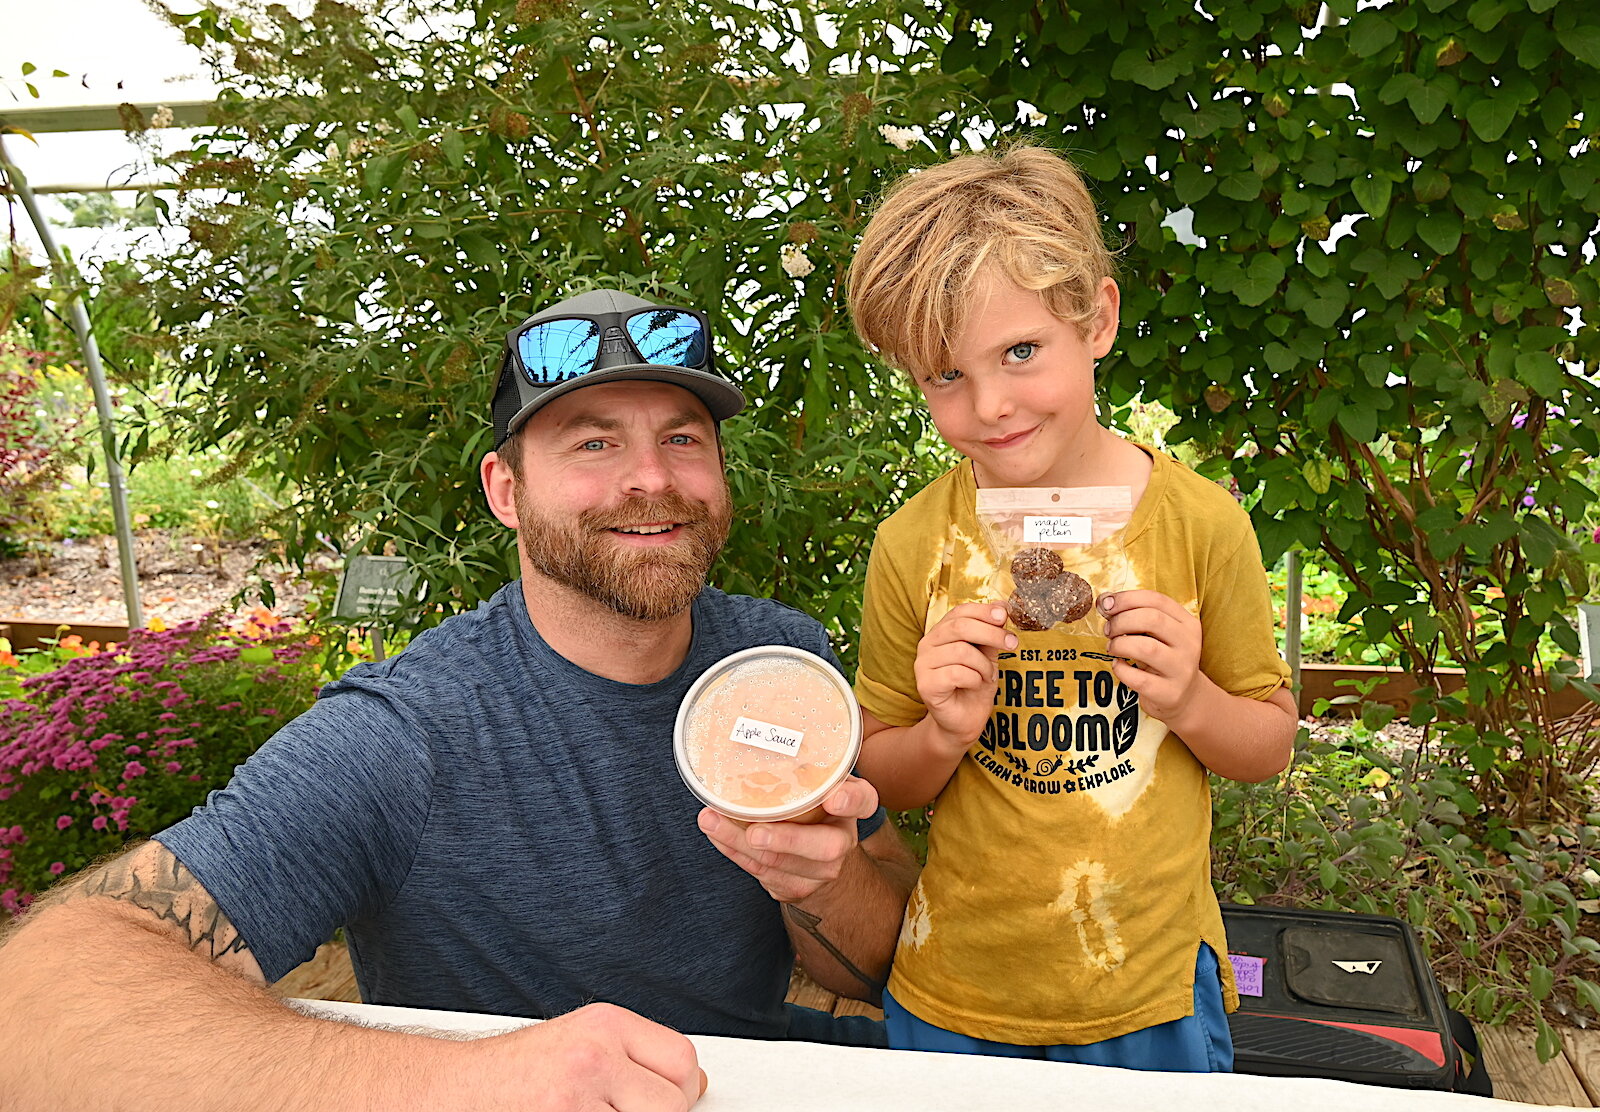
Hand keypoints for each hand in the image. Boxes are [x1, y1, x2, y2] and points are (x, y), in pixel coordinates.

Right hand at [467, 1002, 704, 1111]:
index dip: (682, 1089)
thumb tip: (693, 1083)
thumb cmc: (515, 1073)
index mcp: (605, 1025)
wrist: (454, 1091)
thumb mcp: (581, 1041)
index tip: (671, 1099)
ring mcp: (575, 1098)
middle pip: (672, 1103)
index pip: (682, 1060)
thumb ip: (635, 1056)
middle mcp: (593, 1056)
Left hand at [696, 775, 878, 902]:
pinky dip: (734, 852)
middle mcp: (842, 840)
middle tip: (756, 832)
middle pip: (825, 847)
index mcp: (852, 805)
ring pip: (781, 863)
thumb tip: (757, 725)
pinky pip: (762, 873)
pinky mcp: (796, 887)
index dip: (850, 801)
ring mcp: (821, 870)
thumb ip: (804, 760)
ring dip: (740, 843)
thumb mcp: (818, 779)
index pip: (863, 801)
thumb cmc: (813, 803)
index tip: (833, 797)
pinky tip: (716, 833)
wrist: (821, 858)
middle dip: (787, 841)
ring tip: (712, 821)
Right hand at [913, 602, 1014, 750]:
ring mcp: (923, 664)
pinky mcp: (925, 685)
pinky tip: (975, 685)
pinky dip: (974, 679)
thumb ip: (990, 634)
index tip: (1004, 615)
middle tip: (1012, 643)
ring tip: (987, 676)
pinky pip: (956, 673)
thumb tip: (1001, 607)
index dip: (983, 611)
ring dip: (984, 665)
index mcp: (941, 632)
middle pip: (961, 627)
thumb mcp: (987, 655)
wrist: (964, 721)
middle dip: (992, 633)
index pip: (960, 611)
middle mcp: (927, 644)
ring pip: (961, 651)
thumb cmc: (974, 686)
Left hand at [1100, 589, 1210, 727]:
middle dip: (1121, 621)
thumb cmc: (1164, 659)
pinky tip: (1118, 665)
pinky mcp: (1170, 693)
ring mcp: (1181, 670)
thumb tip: (1105, 601)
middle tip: (1108, 629)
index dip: (1127, 598)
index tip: (1105, 603)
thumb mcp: (1160, 635)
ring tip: (1112, 647)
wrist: (1186, 698)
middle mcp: (1189, 644)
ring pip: (1147, 648)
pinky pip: (1139, 678)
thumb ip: (1138, 616)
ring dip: (1120, 644)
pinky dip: (1121, 669)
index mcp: (1188, 623)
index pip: (1157, 600)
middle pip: (1152, 620)